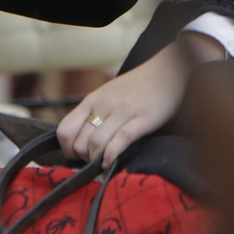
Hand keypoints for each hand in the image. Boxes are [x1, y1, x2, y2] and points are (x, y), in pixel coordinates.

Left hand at [57, 34, 226, 166]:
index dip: (67, 149)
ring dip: (96, 160)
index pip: (65, 129)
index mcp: (93, 99)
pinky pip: (120, 141)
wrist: (168, 70)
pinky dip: (111, 156)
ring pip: (96, 143)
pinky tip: (111, 162)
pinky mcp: (142, 118)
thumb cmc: (138, 86)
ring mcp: (123, 111)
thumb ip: (95, 111)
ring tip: (103, 163)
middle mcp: (104, 105)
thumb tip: (80, 138)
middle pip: (80, 142)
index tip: (77, 156)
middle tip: (93, 161)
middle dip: (83, 158)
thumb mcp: (109, 93)